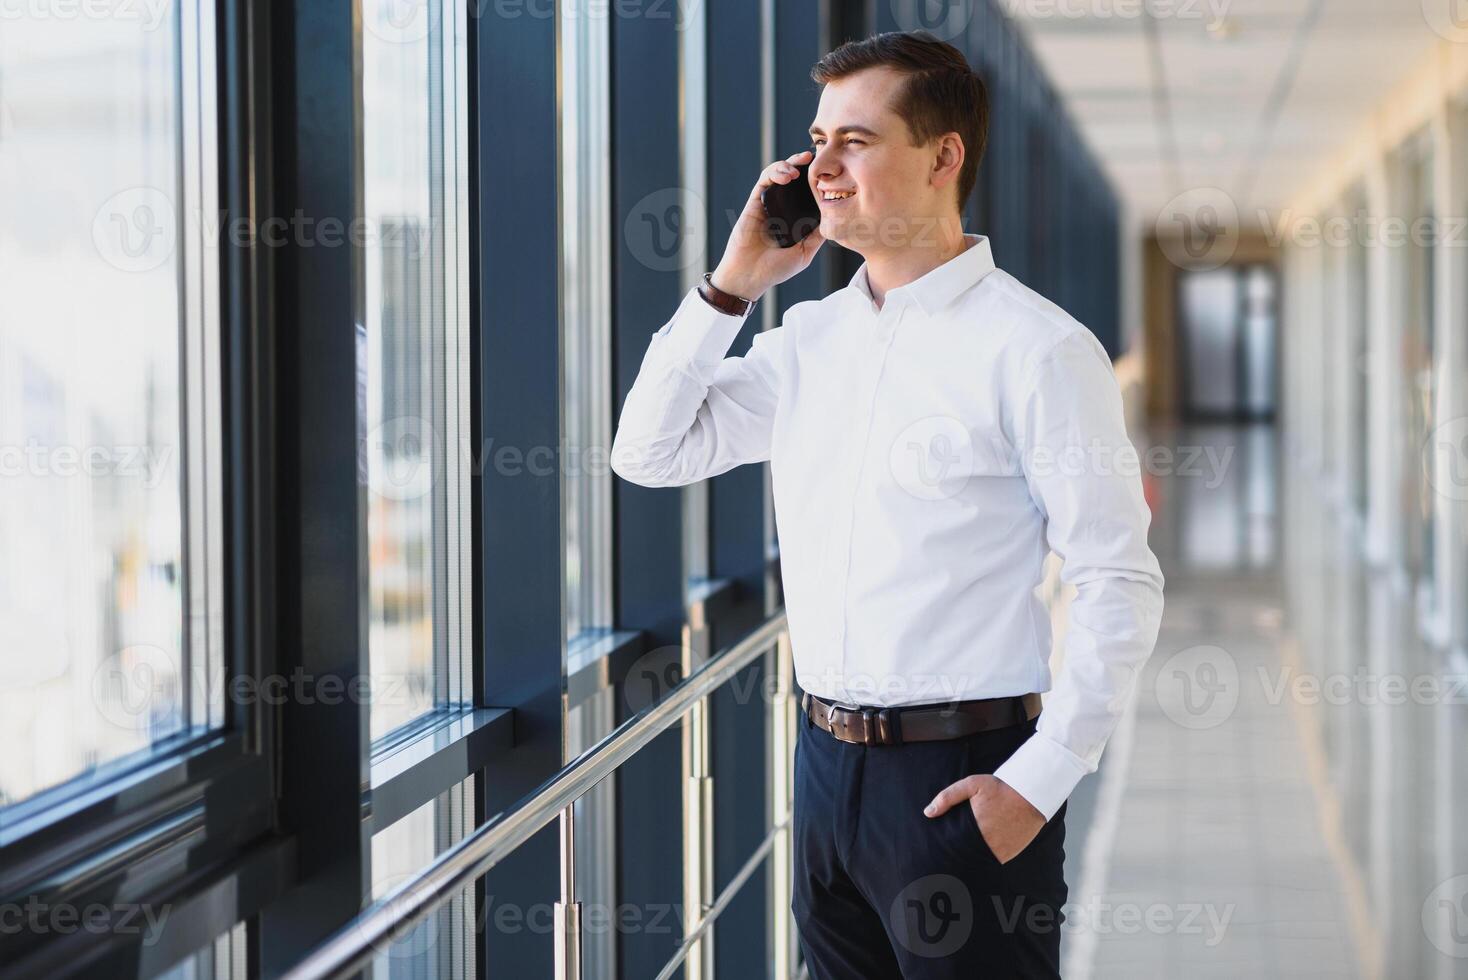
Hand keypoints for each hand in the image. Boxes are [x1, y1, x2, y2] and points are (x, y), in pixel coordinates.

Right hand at [711, 150, 825, 300]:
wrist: (750, 275)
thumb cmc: (775, 269)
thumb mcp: (805, 253)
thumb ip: (817, 236)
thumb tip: (834, 217)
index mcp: (794, 219)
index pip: (806, 193)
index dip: (815, 180)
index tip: (829, 171)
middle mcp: (782, 209)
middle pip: (793, 179)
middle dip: (803, 164)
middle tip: (815, 157)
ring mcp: (768, 204)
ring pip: (778, 174)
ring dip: (789, 165)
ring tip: (798, 168)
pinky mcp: (754, 202)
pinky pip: (765, 181)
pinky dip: (775, 172)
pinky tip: (787, 175)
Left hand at [924, 774, 1045, 864]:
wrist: (1032, 796)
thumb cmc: (1001, 788)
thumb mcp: (972, 784)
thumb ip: (948, 797)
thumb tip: (928, 812)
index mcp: (973, 827)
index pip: (952, 844)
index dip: (944, 848)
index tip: (937, 849)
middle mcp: (985, 843)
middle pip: (962, 854)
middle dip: (954, 854)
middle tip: (944, 857)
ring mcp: (998, 851)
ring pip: (976, 860)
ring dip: (969, 857)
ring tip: (960, 855)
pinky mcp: (1008, 855)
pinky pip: (991, 860)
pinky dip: (984, 857)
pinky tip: (978, 852)